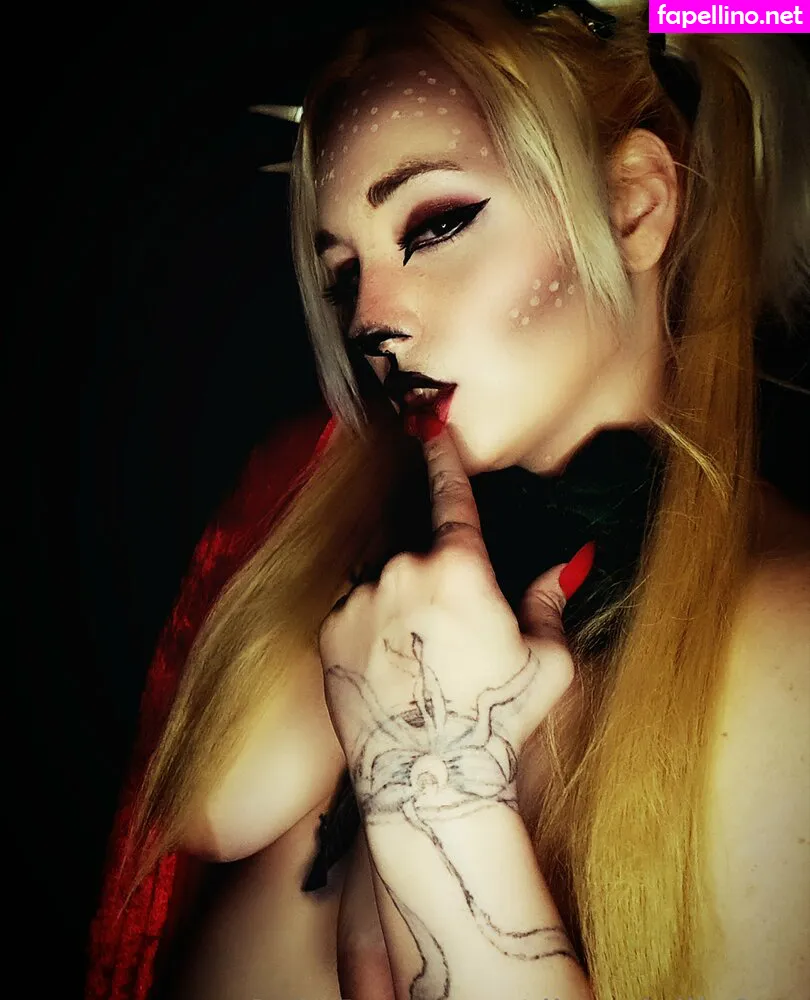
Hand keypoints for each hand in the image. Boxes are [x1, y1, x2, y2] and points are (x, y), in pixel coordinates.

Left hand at [317, 420, 592, 819]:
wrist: (427, 778)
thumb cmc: (496, 721)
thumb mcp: (547, 664)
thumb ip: (551, 602)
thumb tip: (566, 565)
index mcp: (460, 569)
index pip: (452, 496)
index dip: (445, 460)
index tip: (434, 430)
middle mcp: (403, 571)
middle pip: (420, 555)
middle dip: (436, 581)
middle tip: (449, 640)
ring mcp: (360, 599)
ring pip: (384, 582)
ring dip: (400, 605)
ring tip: (419, 663)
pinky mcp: (330, 630)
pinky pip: (354, 610)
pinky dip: (371, 628)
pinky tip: (390, 671)